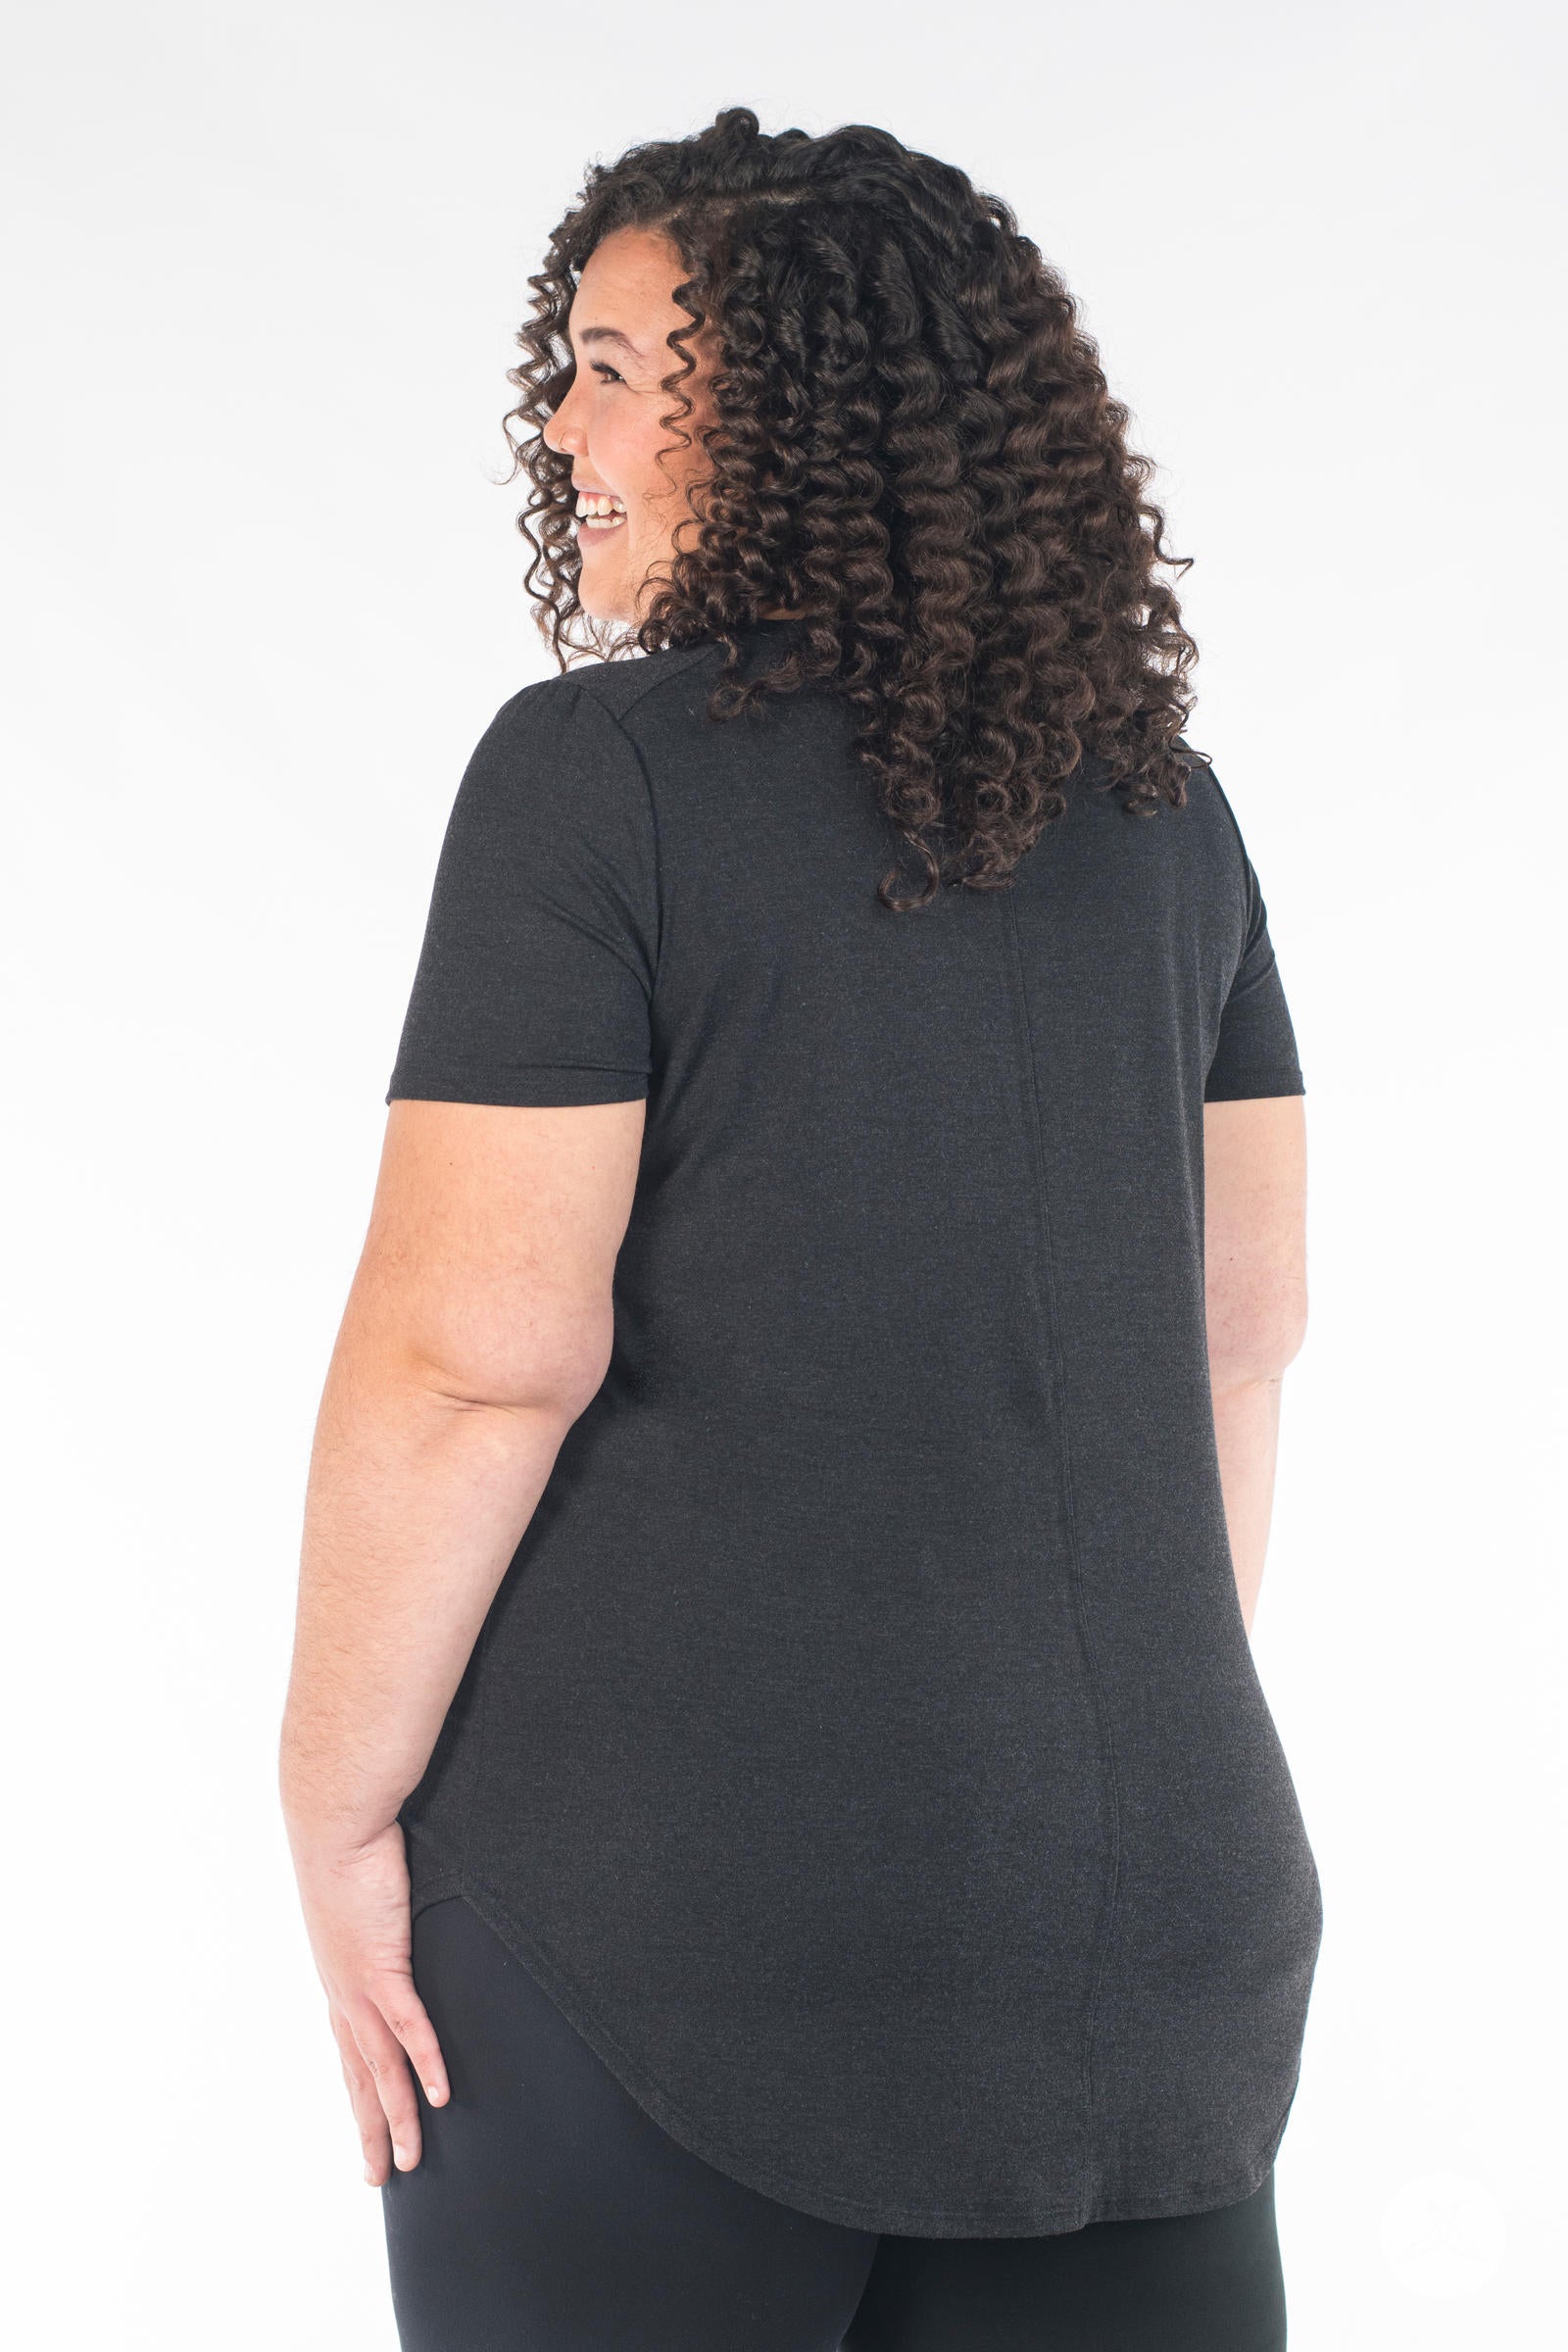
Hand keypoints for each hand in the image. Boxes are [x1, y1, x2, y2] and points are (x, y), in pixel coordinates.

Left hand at [288, 1818, 450, 2185]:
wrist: (334, 1823)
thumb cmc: (350, 1849)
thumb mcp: (365, 1897)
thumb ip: (381, 1921)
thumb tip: (397, 1923)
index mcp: (339, 1978)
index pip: (350, 2052)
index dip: (360, 2096)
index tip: (368, 2132)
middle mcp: (343, 1992)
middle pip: (358, 2076)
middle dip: (370, 2128)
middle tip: (379, 2177)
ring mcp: (360, 1984)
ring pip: (380, 2067)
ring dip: (397, 2116)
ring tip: (409, 2161)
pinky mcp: (382, 1964)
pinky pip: (407, 2026)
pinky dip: (423, 2063)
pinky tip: (440, 2096)